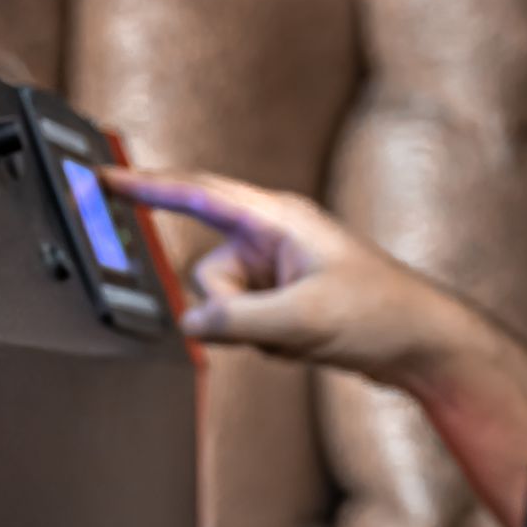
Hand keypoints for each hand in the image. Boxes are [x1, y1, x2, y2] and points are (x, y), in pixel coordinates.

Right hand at [107, 167, 526, 526]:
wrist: (424, 346)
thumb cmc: (382, 314)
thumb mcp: (304, 319)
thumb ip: (239, 320)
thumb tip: (193, 324)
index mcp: (277, 218)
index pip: (198, 194)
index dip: (147, 188)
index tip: (102, 180)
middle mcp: (273, 239)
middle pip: (209, 271)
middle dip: (233, 308)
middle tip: (280, 323)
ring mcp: (279, 272)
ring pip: (227, 306)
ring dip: (257, 331)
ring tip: (305, 334)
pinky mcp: (286, 301)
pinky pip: (249, 325)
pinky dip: (271, 342)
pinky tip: (309, 344)